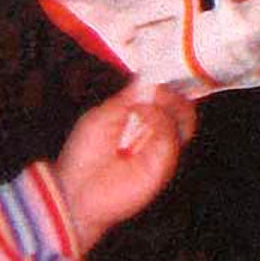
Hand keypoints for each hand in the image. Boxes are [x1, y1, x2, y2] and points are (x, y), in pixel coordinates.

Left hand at [53, 84, 197, 247]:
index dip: (170, 85)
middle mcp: (158, 137)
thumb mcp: (103, 115)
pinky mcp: (163, 165)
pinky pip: (170, 135)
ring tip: (144, 101)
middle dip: (171, 91)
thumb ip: (128, 98)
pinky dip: (157, 117)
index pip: (170, 101)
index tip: (162, 70)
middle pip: (183, 107)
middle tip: (154, 86)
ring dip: (166, 101)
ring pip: (184, 119)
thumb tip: (148, 79)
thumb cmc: (83, 156)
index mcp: (145, 124)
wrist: (75, 190)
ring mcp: (163, 151)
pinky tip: (139, 113)